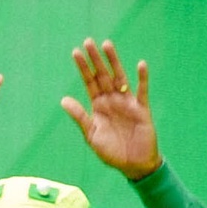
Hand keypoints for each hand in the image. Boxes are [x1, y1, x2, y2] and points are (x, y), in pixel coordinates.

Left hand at [62, 39, 156, 177]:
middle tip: (88, 41)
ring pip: (120, 78)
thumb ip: (80, 117)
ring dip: (114, 62)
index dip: (83, 68)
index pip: (89, 82)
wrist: (133, 166)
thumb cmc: (111, 152)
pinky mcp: (142, 110)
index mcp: (98, 106)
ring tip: (107, 45)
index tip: (75, 52)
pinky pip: (142, 91)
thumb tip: (63, 100)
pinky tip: (140, 64)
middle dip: (95, 59)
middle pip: (103, 75)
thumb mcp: (92, 135)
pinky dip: (142, 78)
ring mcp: (127, 103)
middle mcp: (112, 100)